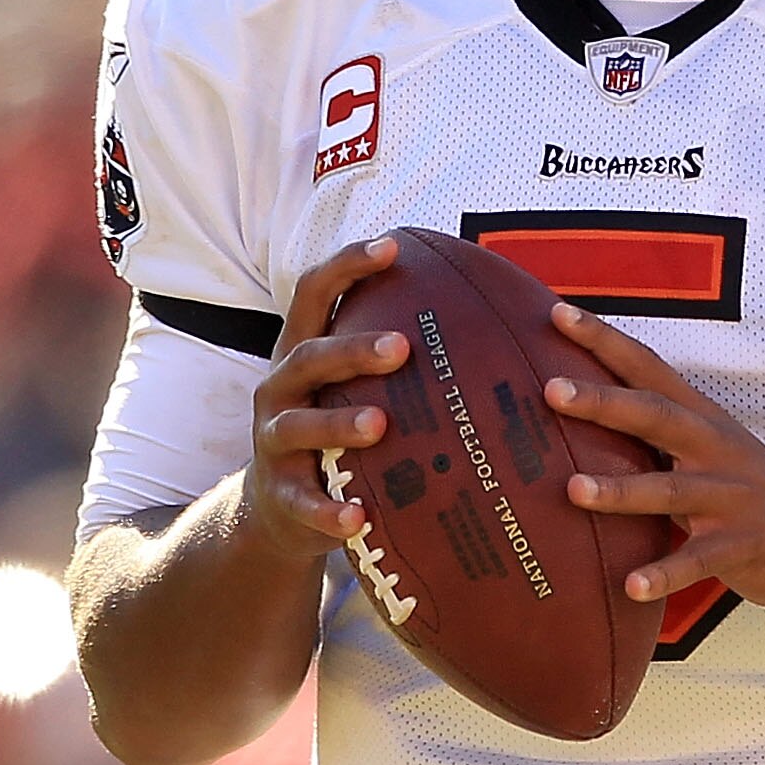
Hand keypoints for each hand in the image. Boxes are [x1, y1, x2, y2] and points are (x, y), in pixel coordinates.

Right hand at [244, 234, 409, 561]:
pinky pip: (303, 502)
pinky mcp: (281, 495)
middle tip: (403, 347)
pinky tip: (359, 517)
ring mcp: (274, 442)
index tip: (393, 246)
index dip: (349, 265)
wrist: (278, 509)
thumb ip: (395, 356)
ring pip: (300, 426)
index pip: (316, 293)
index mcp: (302, 352)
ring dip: (339, 423)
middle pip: (309, 357)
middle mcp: (281, 388)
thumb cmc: (337, 433)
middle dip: (353, 350)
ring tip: (381, 424)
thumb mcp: (351, 387)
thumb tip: (490, 314)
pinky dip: (329, 511)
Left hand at [544, 303, 764, 608]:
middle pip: (656, 416)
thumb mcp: (706, 446)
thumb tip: (576, 405)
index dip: (605, 340)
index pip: (649, 368)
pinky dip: (665, 573)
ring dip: (622, 490)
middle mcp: (714, 448)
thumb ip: (651, 429)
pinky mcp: (740, 546)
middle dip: (604, 403)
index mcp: (700, 419)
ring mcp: (729, 497)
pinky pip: (698, 560)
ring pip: (670, 490)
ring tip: (574, 490)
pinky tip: (632, 585)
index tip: (558, 313)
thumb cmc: (742, 487)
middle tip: (552, 391)